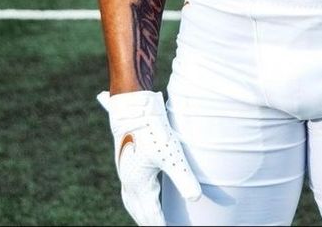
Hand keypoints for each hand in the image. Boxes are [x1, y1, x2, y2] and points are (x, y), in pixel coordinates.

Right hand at [98, 90, 201, 226]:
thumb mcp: (171, 154)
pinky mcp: (127, 160)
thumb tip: (196, 199)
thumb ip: (183, 178)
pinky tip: (146, 192)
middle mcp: (129, 182)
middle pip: (139, 212)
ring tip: (151, 218)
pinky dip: (138, 198)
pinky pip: (131, 188)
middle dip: (149, 222)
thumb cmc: (152, 130)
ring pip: (132, 200)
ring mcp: (126, 171)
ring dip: (142, 212)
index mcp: (138, 185)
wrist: (133, 106)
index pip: (150, 216)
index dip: (162, 225)